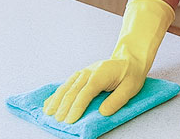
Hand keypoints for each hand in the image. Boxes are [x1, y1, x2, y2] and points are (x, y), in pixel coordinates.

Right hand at [42, 0, 173, 123]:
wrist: (129, 59)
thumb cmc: (130, 74)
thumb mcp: (131, 88)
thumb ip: (117, 100)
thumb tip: (102, 112)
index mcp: (100, 75)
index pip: (85, 93)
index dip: (76, 107)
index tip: (70, 120)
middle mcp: (89, 72)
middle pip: (73, 90)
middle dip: (64, 106)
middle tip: (58, 121)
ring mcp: (84, 72)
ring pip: (66, 86)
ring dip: (56, 100)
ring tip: (48, 112)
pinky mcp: (81, 75)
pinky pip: (66, 84)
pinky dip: (57, 93)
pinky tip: (49, 102)